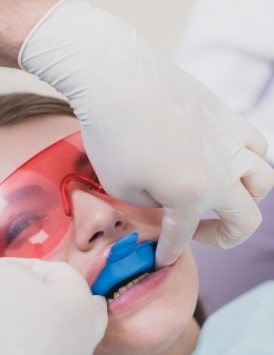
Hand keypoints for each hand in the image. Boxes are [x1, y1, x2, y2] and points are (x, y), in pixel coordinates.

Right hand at [0, 257, 106, 354]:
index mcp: (81, 297)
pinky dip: (23, 350)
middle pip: (63, 301)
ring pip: (52, 331)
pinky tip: (0, 352)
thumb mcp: (5, 277)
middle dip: (32, 297)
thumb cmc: (8, 328)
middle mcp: (86, 328)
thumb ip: (11, 268)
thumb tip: (12, 276)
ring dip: (25, 323)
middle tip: (6, 299)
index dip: (20, 267)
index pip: (53, 268)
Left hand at [20, 0, 273, 266]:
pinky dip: (247, 162)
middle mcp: (221, 171)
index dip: (169, 252)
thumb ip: (152, 206)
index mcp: (191, 195)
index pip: (183, 236)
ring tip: (218, 199)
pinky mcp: (227, 116)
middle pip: (246, 219)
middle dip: (223, 237)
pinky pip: (255, 145)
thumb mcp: (121, 188)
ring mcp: (230, 140)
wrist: (116, 79)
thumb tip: (166, 203)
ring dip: (244, 199)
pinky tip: (224, 163)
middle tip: (198, 234)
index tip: (160, 259)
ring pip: (263, 180)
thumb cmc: (111, 136)